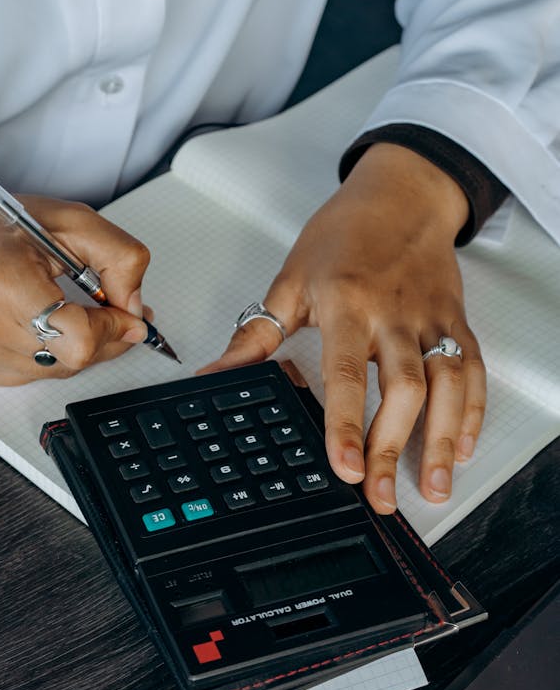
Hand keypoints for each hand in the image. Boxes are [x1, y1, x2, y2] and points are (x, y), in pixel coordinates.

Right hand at [0, 184, 151, 383]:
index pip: (79, 337)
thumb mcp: (67, 221)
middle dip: (103, 337)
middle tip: (110, 311)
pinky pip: (29, 374)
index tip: (129, 316)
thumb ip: (118, 258)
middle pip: (72, 359)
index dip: (113, 330)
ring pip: (56, 371)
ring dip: (74, 345)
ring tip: (60, 307)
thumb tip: (135, 308)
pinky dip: (45, 352)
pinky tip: (30, 322)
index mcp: (4, 282)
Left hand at [199, 144, 486, 513]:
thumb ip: (256, 334)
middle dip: (392, 448)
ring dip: (441, 441)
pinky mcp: (456, 321)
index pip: (348, 373)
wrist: (402, 194)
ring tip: (433, 488)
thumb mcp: (291, 279)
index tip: (345, 466)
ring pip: (446, 386)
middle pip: (403, 389)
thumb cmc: (344, 234)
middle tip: (380, 495)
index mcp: (347, 304)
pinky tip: (460, 447)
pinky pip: (472, 371)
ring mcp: (430, 318)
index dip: (346, 424)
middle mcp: (394, 314)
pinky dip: (470, 413)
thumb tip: (217, 374)